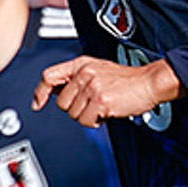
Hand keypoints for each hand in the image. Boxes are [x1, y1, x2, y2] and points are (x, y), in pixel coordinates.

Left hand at [32, 55, 180, 125]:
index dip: (40, 92)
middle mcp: (85, 73)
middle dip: (76, 109)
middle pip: (62, 103)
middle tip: (92, 105)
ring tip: (102, 106)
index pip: (49, 76)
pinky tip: (106, 112)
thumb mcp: (97, 71)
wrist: (149, 82)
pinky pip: (86, 121)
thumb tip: (52, 92)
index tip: (38, 103)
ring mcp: (92, 86)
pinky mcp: (101, 100)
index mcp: (81, 64)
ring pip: (74, 114)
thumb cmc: (127, 80)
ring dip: (88, 116)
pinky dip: (96, 122)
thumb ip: (76, 79)